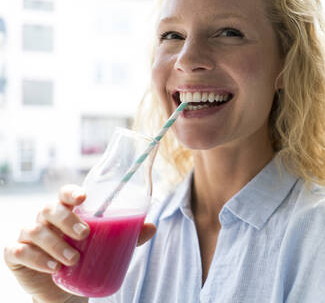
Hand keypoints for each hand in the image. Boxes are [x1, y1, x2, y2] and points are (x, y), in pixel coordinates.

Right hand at [3, 185, 156, 302]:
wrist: (63, 288)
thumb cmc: (85, 257)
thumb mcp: (106, 245)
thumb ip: (127, 235)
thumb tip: (152, 227)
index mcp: (67, 211)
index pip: (64, 193)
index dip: (71, 192)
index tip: (83, 197)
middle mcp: (45, 219)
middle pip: (50, 209)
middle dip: (67, 220)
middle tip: (85, 235)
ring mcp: (29, 236)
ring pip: (35, 230)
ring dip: (55, 244)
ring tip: (73, 260)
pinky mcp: (17, 255)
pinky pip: (19, 251)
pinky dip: (35, 258)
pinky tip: (51, 267)